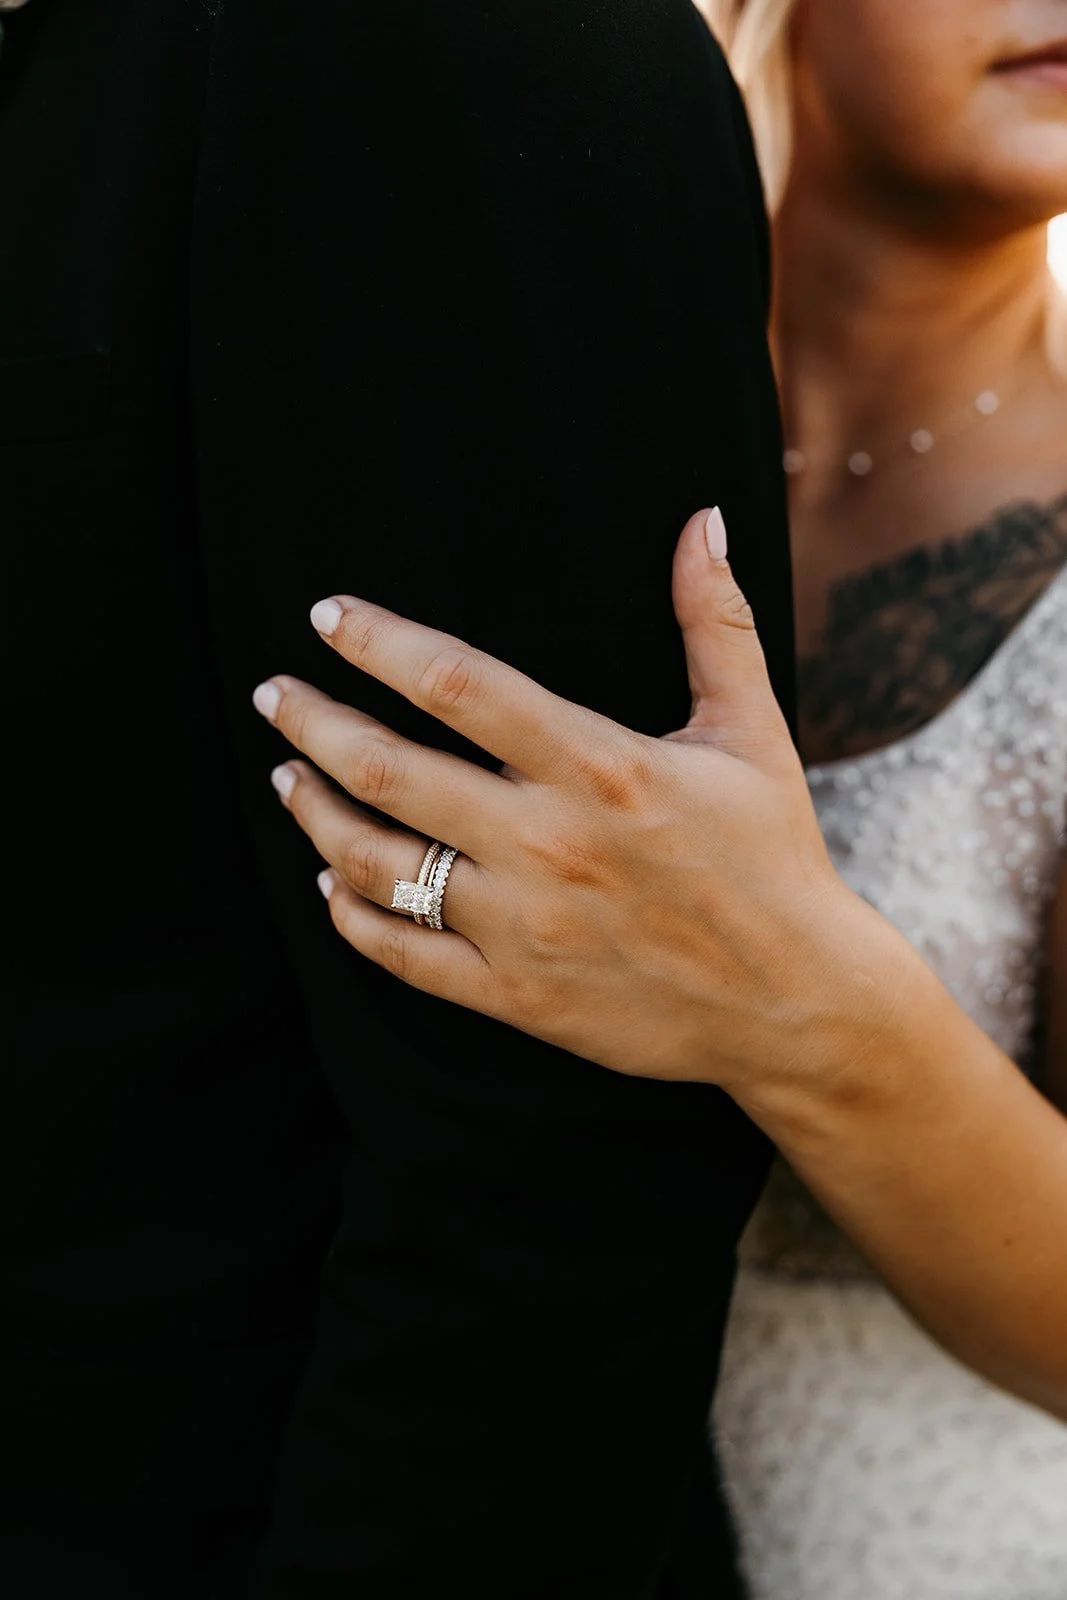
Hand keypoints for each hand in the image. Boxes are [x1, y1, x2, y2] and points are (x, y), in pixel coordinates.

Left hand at [253, 508, 895, 1094]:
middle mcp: (548, 844)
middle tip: (272, 696)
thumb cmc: (774, 858)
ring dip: (316, 815)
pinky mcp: (518, 995)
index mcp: (600, 768)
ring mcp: (525, 926)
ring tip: (288, 779)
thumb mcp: (752, 733)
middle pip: (390, 771)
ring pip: (379, 865)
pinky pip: (404, 955)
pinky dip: (351, 916)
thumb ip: (715, 624)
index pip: (457, 685)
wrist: (797, 1002)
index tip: (327, 617)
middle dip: (314, 724)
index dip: (378, 643)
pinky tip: (328, 884)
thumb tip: (702, 518)